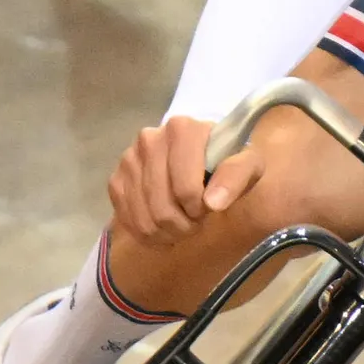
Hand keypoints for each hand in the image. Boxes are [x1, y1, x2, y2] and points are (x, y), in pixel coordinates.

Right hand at [106, 115, 264, 247]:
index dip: (199, 209)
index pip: (185, 189)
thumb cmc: (227, 162)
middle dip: (184, 225)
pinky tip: (164, 227)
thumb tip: (213, 203)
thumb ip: (237, 177)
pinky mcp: (116, 179)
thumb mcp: (247, 165)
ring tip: (182, 224)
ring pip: (144, 219)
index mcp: (181, 129)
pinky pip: (128, 220)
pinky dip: (148, 234)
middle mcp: (149, 139)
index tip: (209, 208)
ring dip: (167, 233)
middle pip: (163, 208)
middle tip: (197, 221)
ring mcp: (129, 159)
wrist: (203, 158)